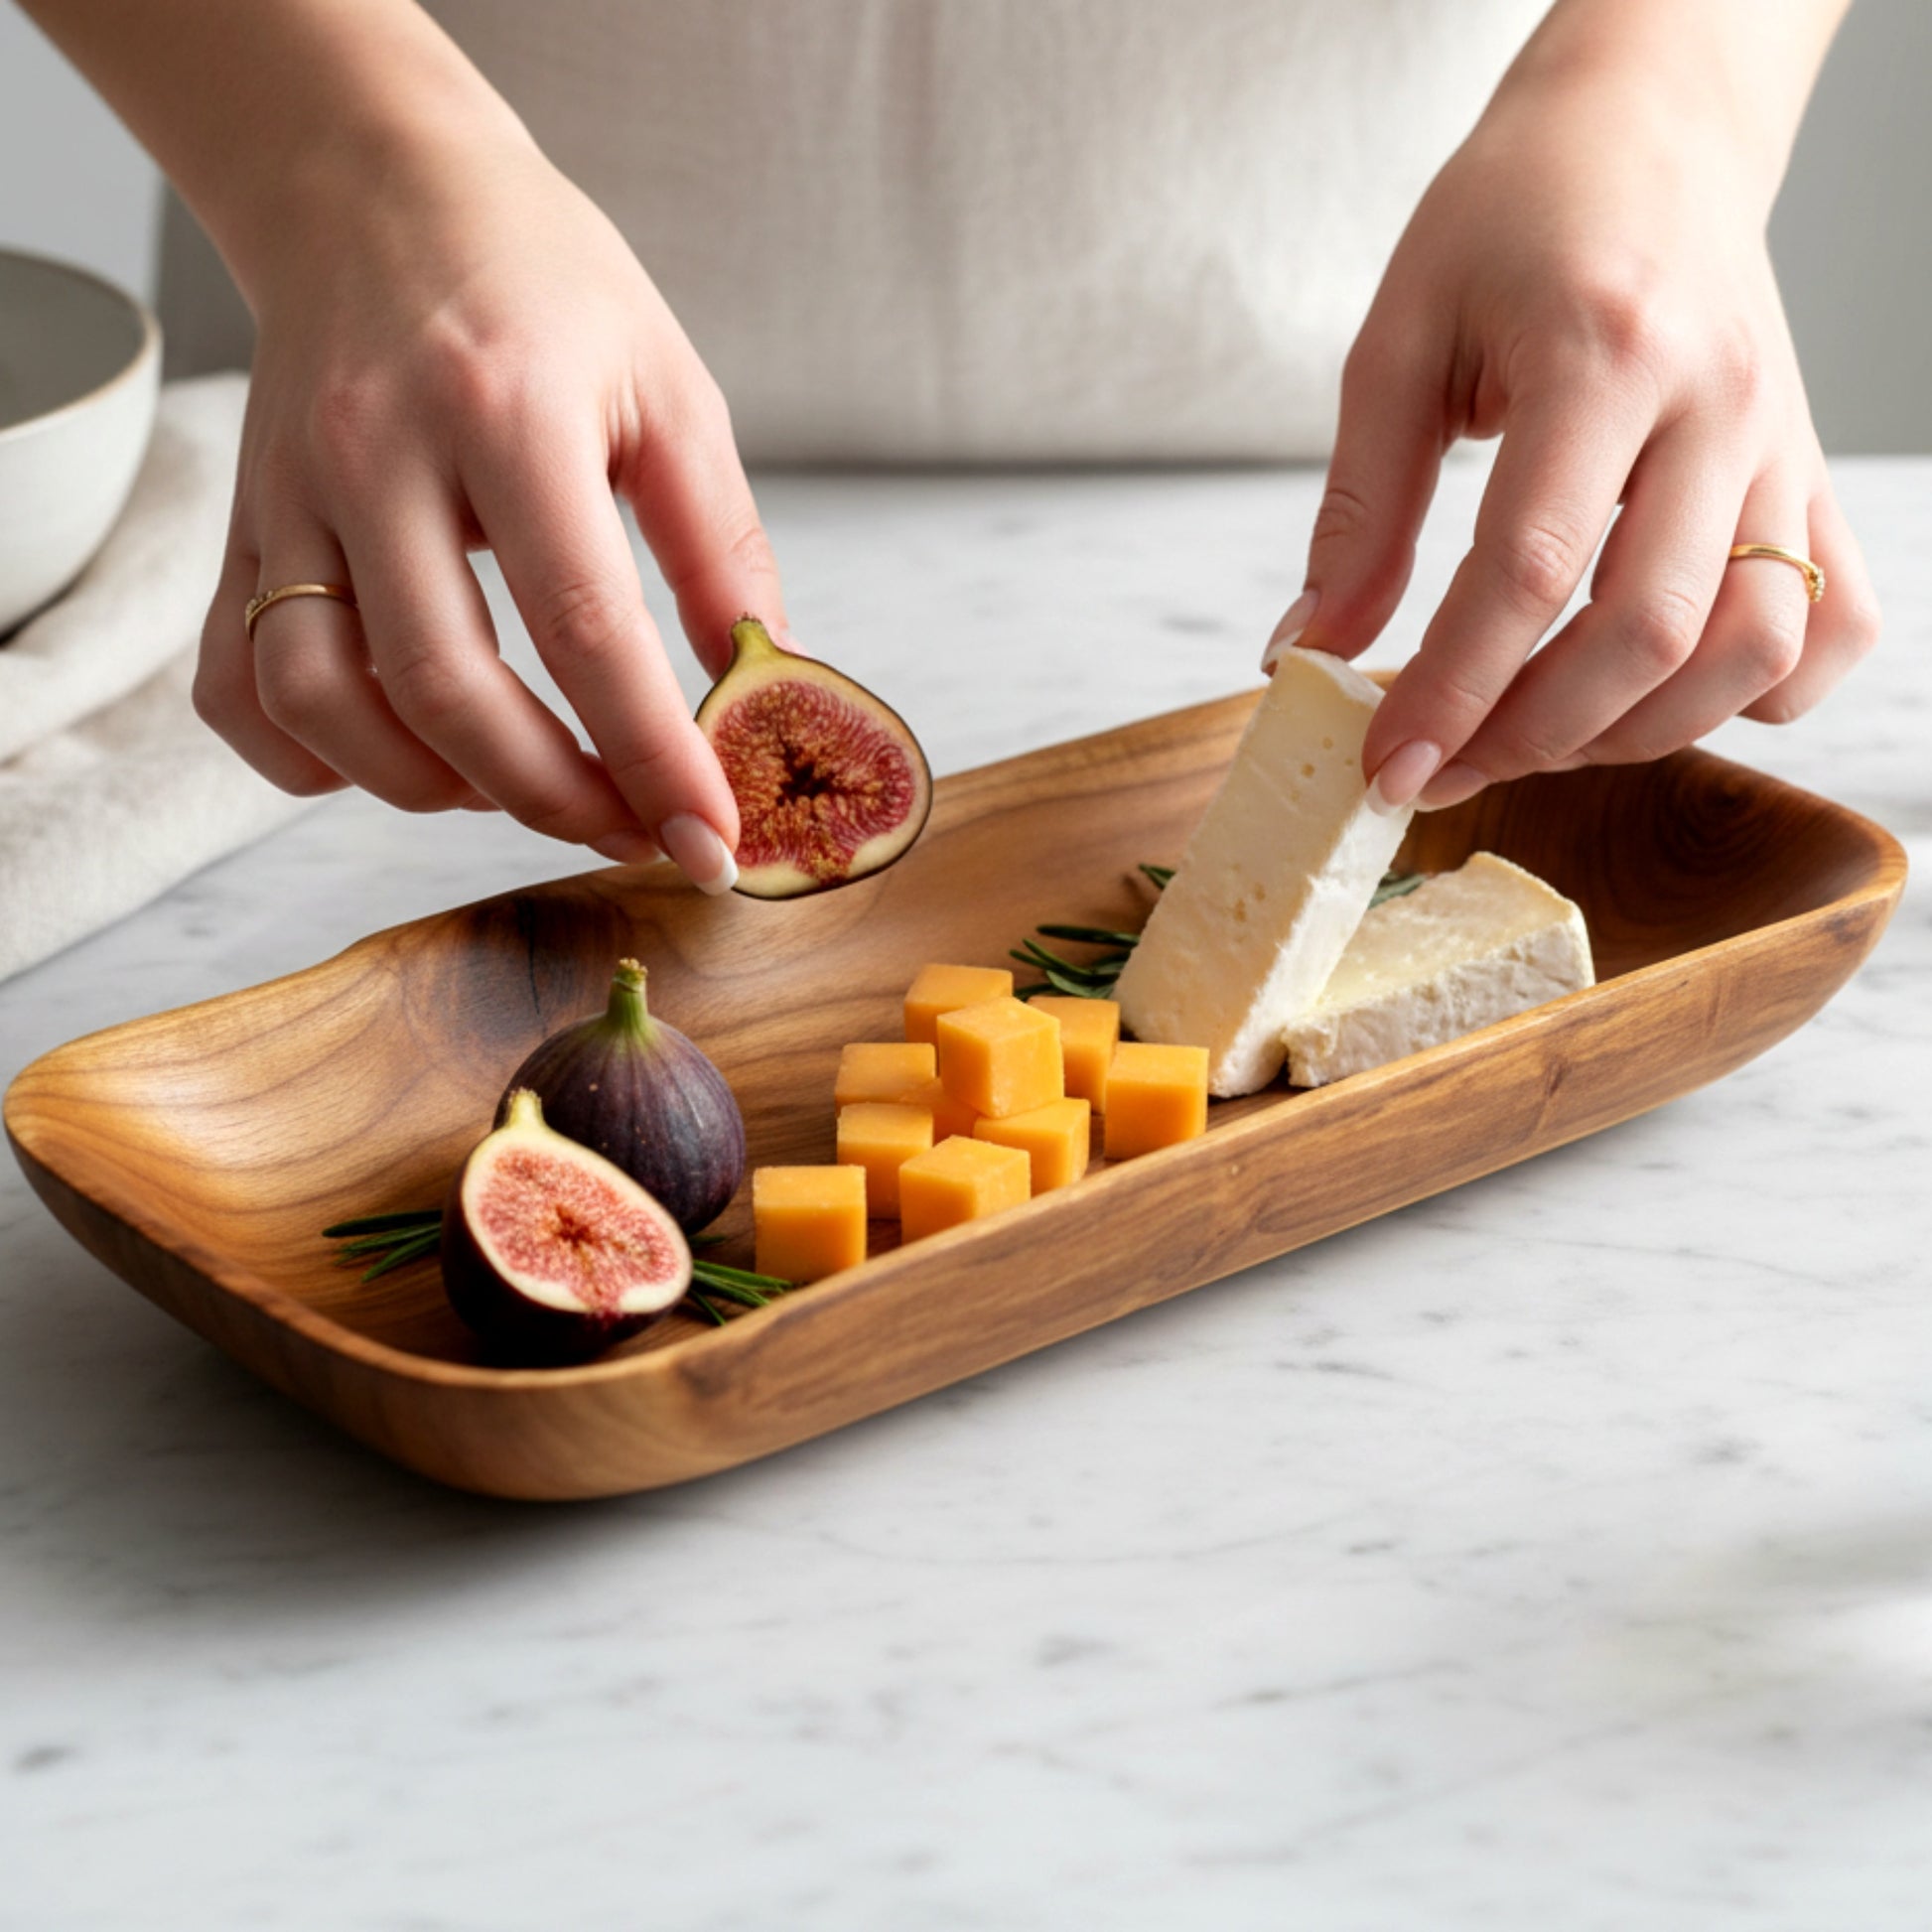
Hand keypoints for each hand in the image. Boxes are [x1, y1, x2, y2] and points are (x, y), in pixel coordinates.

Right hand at [196, 119, 774, 887]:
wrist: (376, 182)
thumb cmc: (542, 282)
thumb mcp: (669, 390)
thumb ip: (721, 549)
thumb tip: (768, 689)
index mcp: (506, 409)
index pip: (583, 628)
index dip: (651, 758)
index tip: (708, 842)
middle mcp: (375, 454)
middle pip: (443, 690)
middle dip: (548, 796)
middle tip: (625, 828)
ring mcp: (289, 493)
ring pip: (318, 701)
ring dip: (428, 788)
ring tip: (519, 786)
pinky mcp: (243, 524)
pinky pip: (236, 684)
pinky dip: (309, 758)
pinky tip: (399, 753)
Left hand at [1270, 31, 1880, 812]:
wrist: (1647, 130)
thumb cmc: (1514, 218)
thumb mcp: (1399, 339)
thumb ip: (1358, 510)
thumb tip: (1307, 655)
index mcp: (1603, 351)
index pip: (1528, 573)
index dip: (1450, 694)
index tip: (1385, 766)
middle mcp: (1719, 404)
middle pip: (1647, 634)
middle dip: (1529, 735)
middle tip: (1442, 767)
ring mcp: (1784, 444)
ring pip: (1753, 649)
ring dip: (1635, 731)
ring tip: (1531, 736)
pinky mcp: (1812, 474)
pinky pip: (1834, 625)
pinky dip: (1757, 692)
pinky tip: (1659, 692)